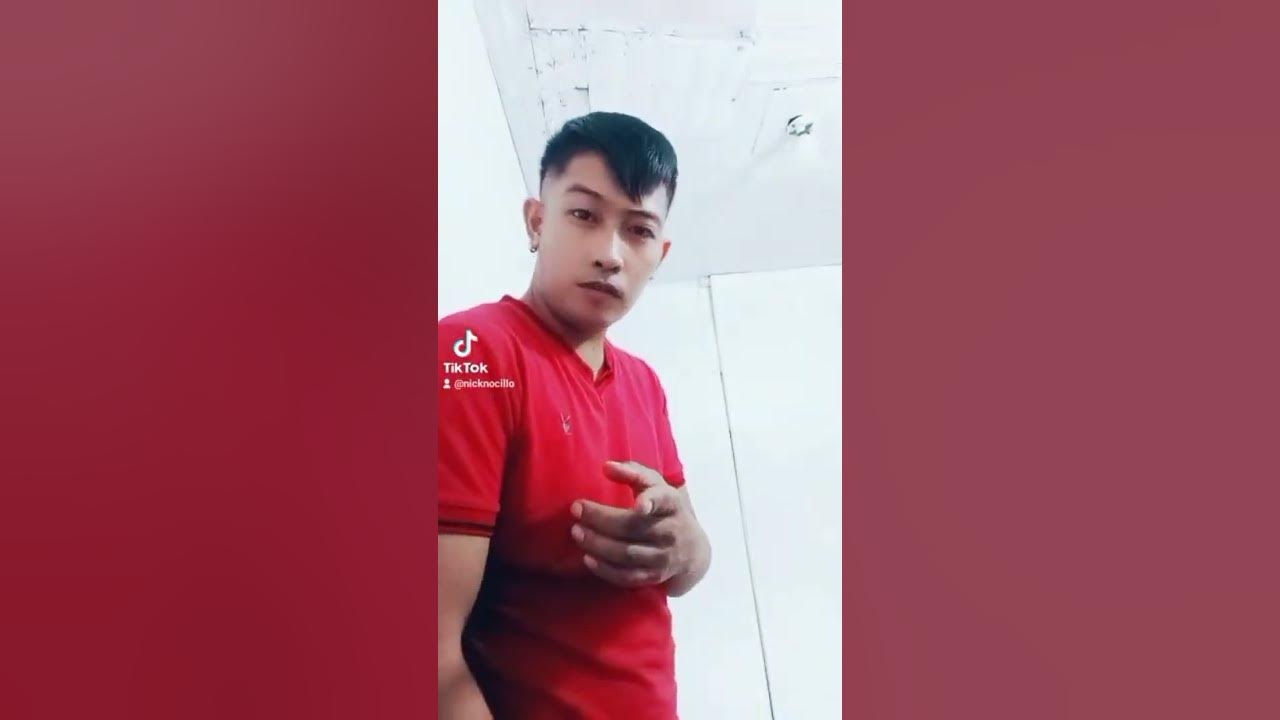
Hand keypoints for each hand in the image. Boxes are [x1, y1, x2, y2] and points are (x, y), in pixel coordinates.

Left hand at [571, 461, 708, 592]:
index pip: (662, 499)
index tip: (638, 505)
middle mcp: (671, 530)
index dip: (650, 501)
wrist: (693, 549)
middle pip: (633, 526)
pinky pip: (627, 576)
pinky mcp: (655, 577)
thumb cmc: (664, 509)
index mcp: (671, 503)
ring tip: (576, 532)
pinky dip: (605, 570)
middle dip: (601, 519)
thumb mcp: (656, 486)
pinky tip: (587, 558)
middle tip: (576, 510)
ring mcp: (664, 557)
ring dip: (598, 544)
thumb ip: (633, 472)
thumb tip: (606, 467)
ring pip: (627, 553)